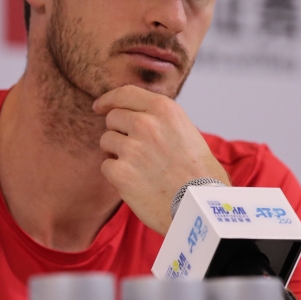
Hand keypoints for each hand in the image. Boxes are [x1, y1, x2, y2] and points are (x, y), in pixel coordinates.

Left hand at [92, 85, 230, 234]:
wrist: (200, 206)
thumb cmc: (200, 173)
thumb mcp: (187, 132)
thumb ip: (160, 120)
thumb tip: (133, 115)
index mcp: (165, 110)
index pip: (126, 93)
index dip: (109, 99)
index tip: (100, 106)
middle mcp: (146, 124)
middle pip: (113, 118)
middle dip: (118, 131)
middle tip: (133, 148)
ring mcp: (131, 148)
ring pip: (106, 141)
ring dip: (116, 153)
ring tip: (140, 168)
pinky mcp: (120, 172)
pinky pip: (106, 166)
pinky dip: (117, 175)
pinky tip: (137, 182)